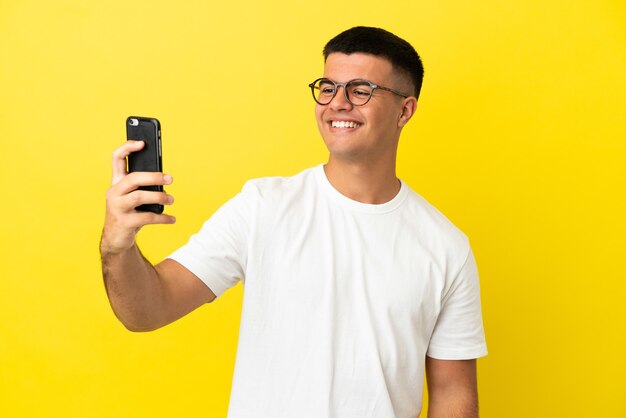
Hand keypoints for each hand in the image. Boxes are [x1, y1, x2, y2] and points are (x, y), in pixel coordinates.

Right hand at [101, 140, 175, 254]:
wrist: (116, 238)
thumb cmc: (128, 212)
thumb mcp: (132, 197)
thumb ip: (143, 186)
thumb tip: (165, 178)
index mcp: (116, 182)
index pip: (117, 159)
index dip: (127, 148)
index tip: (142, 143)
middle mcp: (114, 192)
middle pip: (133, 178)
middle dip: (154, 177)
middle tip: (170, 179)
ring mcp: (117, 207)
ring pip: (140, 197)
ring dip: (160, 197)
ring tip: (171, 199)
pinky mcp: (124, 222)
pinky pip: (147, 217)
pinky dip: (162, 218)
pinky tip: (172, 219)